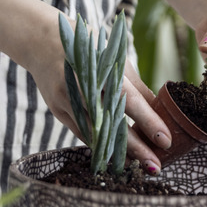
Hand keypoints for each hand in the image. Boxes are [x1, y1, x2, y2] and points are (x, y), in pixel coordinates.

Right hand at [27, 18, 170, 174]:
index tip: (165, 140)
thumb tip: (161, 113)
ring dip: (119, 152)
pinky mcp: (58, 110)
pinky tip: (117, 157)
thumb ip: (137, 87)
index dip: (148, 121)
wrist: (41, 40)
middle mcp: (82, 87)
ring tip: (141, 166)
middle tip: (155, 166)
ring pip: (97, 134)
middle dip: (136, 148)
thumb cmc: (89, 47)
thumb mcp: (116, 59)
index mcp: (101, 68)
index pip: (129, 100)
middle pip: (112, 124)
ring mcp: (67, 100)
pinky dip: (101, 146)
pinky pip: (83, 134)